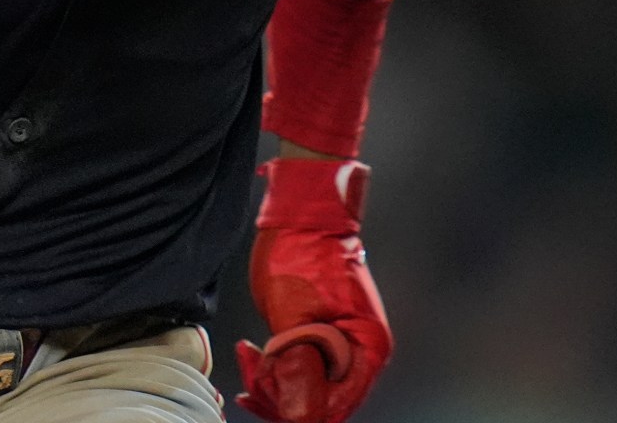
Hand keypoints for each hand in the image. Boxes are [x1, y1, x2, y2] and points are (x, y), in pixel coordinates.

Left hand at [234, 158, 390, 422]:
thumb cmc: (299, 252)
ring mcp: (344, 343)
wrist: (299, 214)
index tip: (261, 389)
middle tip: (251, 367)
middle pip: (322, 402)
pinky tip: (257, 356)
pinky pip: (304, 368)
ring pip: (309, 388)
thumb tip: (302, 415)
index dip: (297, 408)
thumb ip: (299, 367)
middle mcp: (362, 351)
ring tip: (250, 354)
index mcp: (366, 347)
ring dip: (275, 380)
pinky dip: (279, 367)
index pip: (334, 406)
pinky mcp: (325, 336)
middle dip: (280, 392)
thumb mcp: (292, 315)